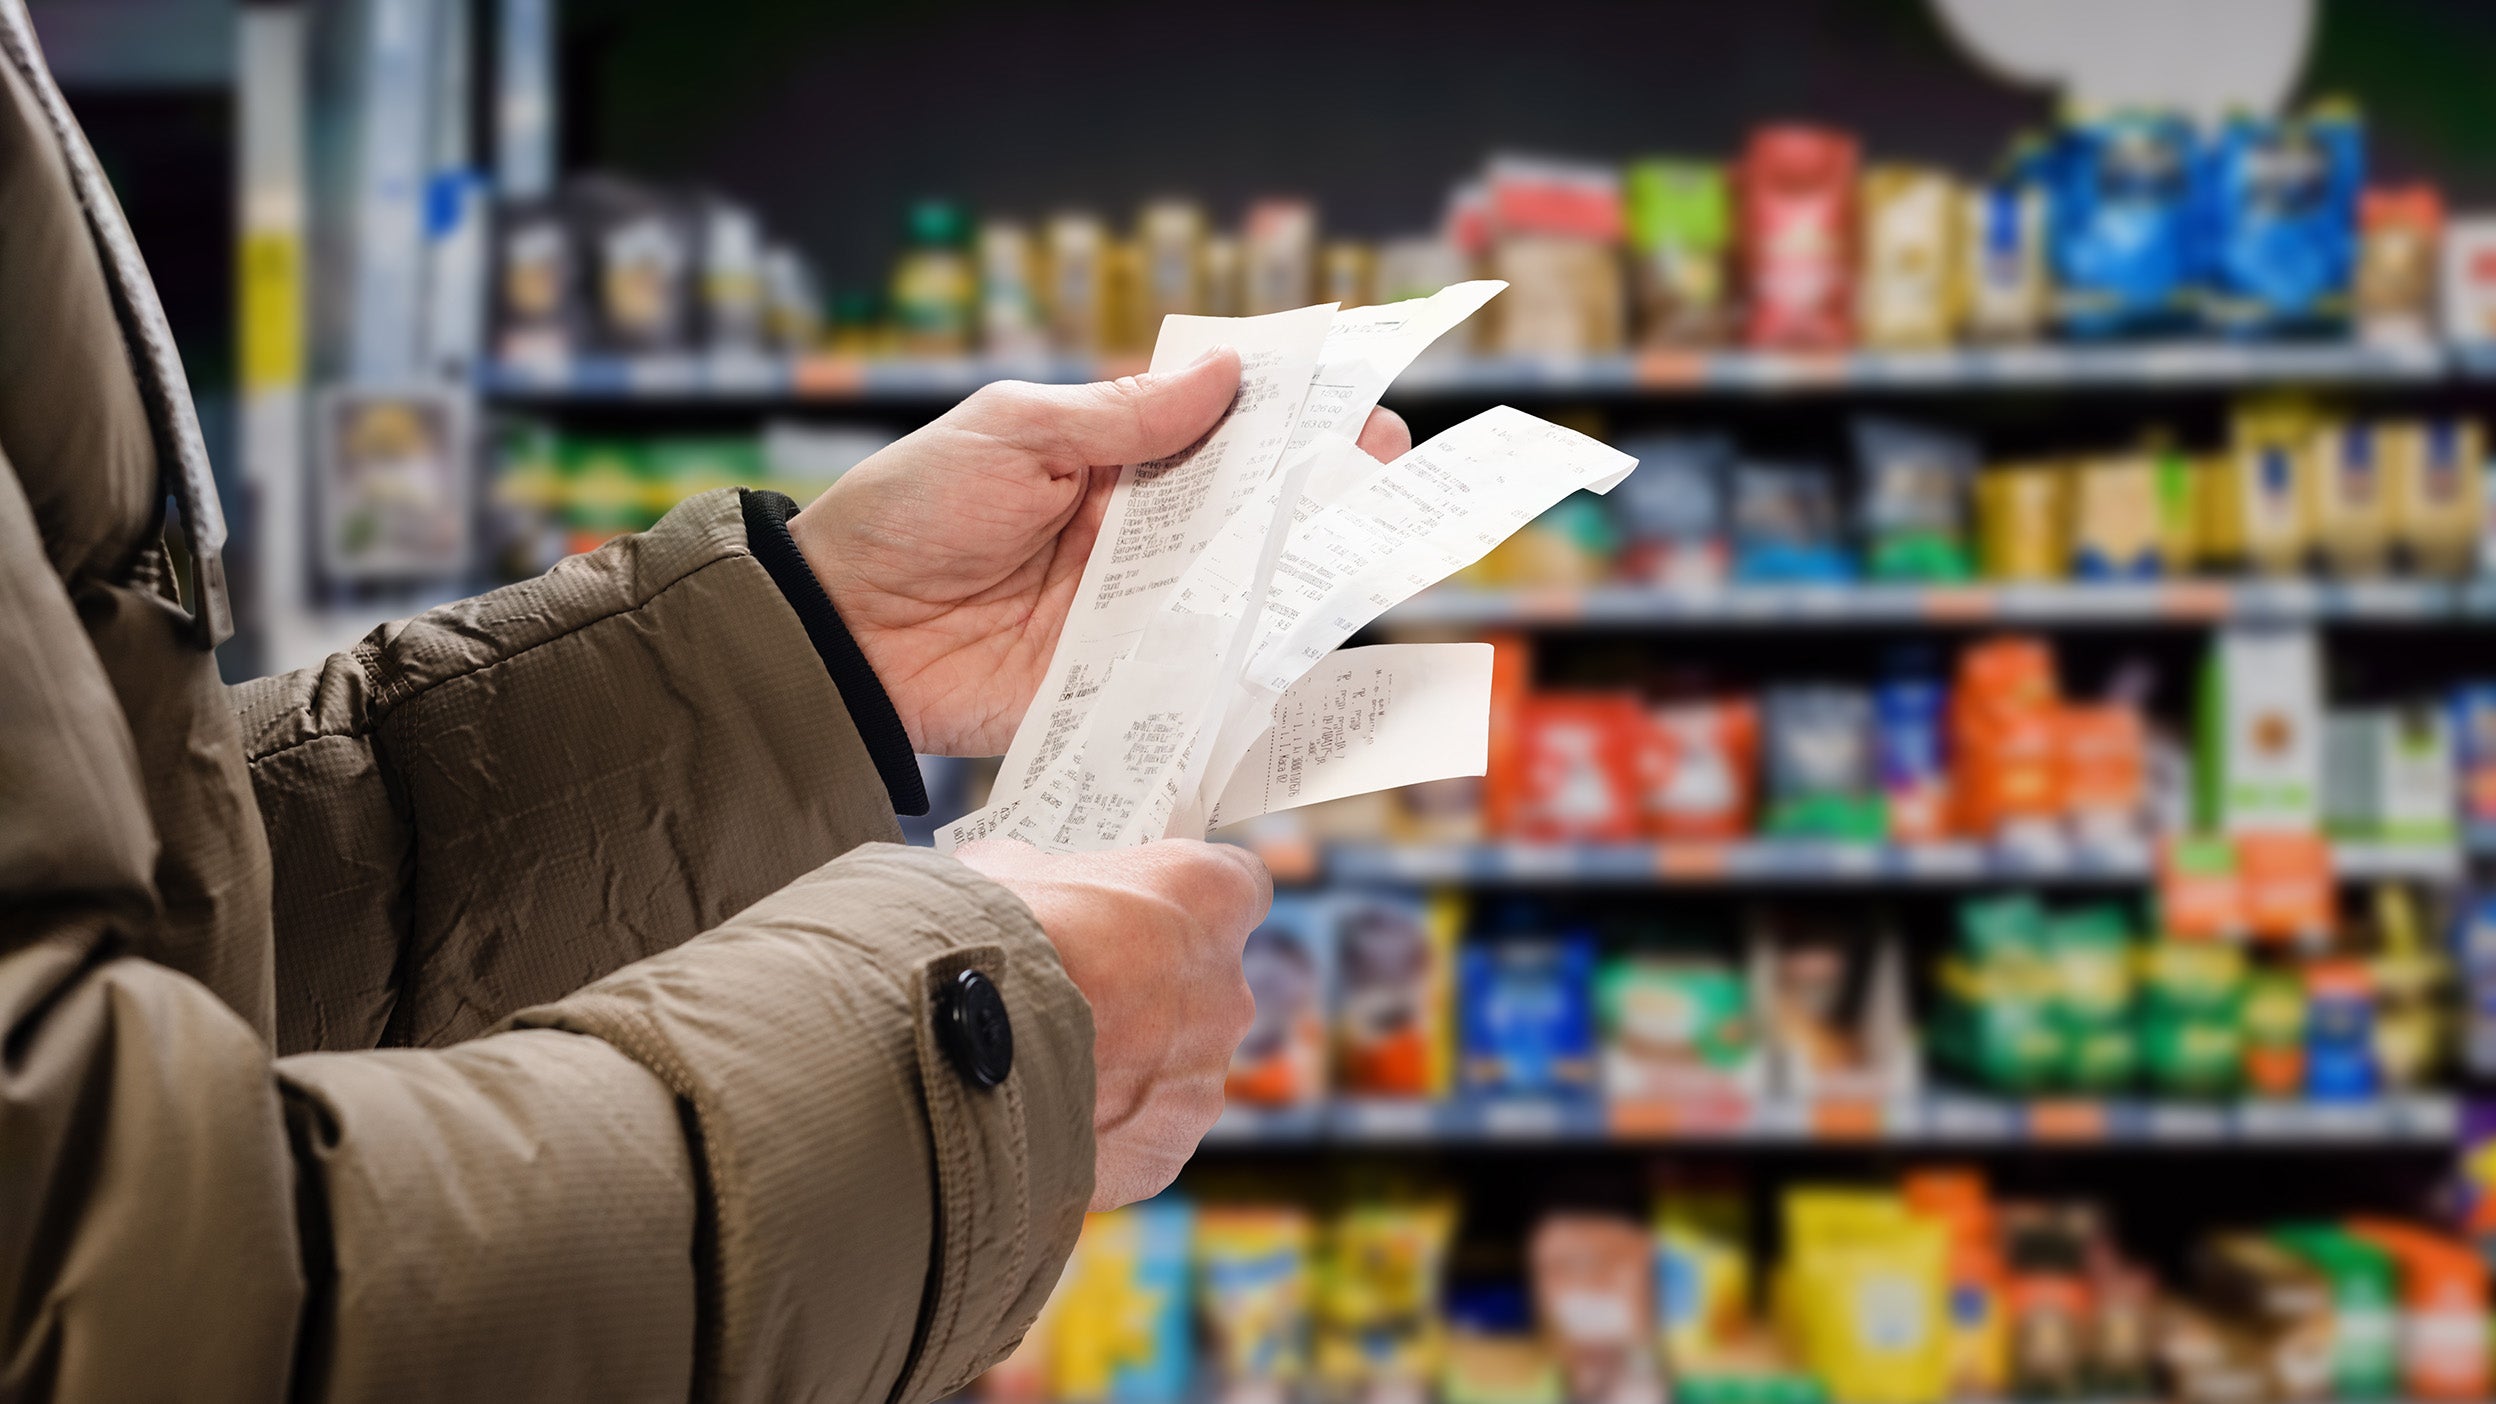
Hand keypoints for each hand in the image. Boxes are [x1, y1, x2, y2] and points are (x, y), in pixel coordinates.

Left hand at [789, 353, 1413, 754]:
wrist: (840, 634)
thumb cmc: (907, 513)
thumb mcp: (1011, 434)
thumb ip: (1122, 416)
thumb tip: (1227, 373)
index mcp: (1108, 458)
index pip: (1218, 430)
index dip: (1289, 418)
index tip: (1357, 404)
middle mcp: (1134, 535)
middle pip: (1247, 512)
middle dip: (1320, 491)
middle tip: (1385, 472)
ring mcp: (1132, 612)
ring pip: (1239, 591)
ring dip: (1302, 574)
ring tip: (1371, 551)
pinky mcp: (1120, 684)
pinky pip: (1200, 675)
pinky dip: (1253, 667)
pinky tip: (1310, 651)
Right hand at [952, 837, 1269, 1209]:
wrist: (950, 1049)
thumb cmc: (989, 937)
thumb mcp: (1010, 871)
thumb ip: (1049, 878)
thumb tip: (1026, 887)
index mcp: (1206, 898)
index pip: (1238, 885)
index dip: (1191, 901)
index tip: (1153, 910)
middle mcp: (1227, 989)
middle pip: (1205, 987)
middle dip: (1149, 991)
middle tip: (1079, 996)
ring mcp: (1203, 1078)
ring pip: (1174, 1068)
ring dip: (1126, 1066)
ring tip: (1046, 1066)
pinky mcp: (1167, 1149)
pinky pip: (1141, 1134)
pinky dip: (1102, 1129)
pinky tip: (1044, 1117)